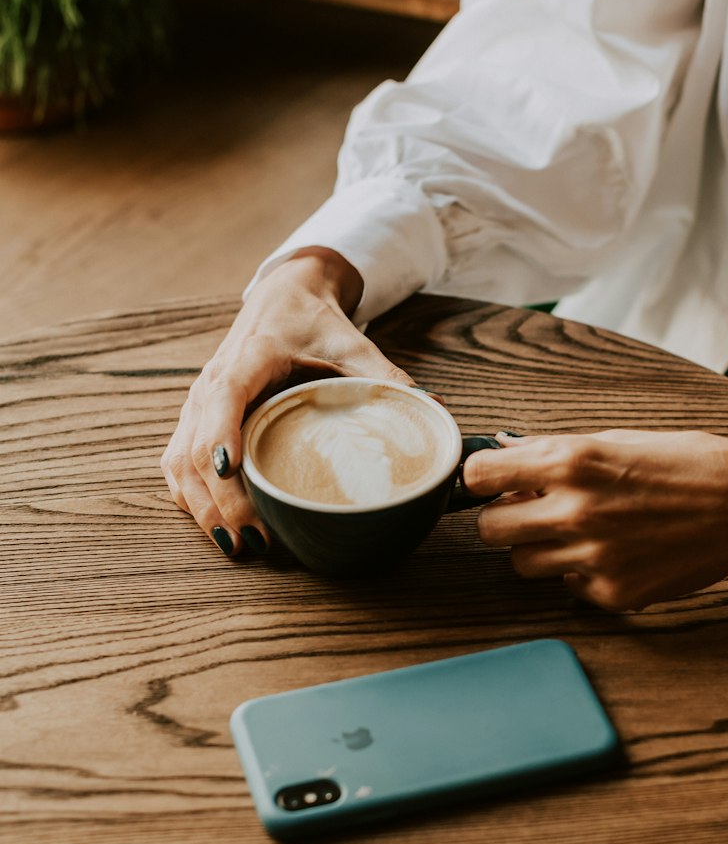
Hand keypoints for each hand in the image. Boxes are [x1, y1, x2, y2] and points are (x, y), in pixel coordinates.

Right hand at [161, 249, 416, 557]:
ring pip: (181, 461)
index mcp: (249, 358)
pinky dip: (192, 498)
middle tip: (254, 541)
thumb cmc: (315, 322)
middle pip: (198, 446)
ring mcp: (197, 402)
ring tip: (238, 546)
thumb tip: (432, 408)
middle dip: (220, 499)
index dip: (221, 434)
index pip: (225, 396)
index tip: (231, 472)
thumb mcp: (353, 344)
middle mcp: (212, 381)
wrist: (283, 297)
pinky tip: (218, 526)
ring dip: (203, 507)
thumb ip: (387, 376)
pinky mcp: (194, 419)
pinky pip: (179, 463)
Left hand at [465, 430, 727, 610]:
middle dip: (504, 519)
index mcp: (571, 462)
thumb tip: (505, 452)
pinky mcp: (613, 593)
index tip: (489, 482)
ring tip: (579, 531)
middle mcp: (575, 511)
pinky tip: (616, 552)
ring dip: (539, 549)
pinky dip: (581, 572)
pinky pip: (569, 586)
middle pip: (490, 530)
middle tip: (531, 512)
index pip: (478, 475)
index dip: (480, 479)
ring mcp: (593, 558)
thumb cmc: (687, 461)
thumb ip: (554, 451)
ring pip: (523, 564)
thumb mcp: (615, 438)